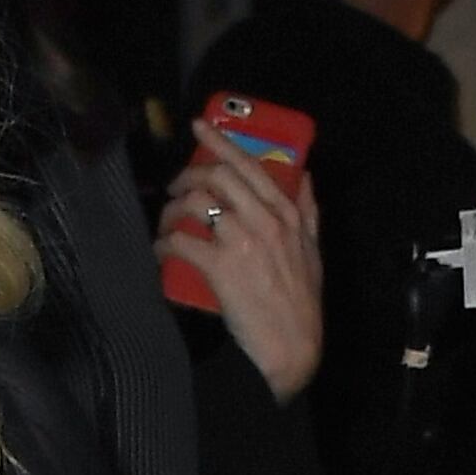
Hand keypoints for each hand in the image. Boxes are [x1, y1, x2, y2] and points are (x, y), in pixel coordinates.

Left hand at [159, 116, 322, 404]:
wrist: (291, 347)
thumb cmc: (301, 303)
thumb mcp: (314, 250)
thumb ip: (309, 210)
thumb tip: (306, 175)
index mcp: (287, 213)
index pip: (250, 165)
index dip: (220, 142)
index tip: (199, 127)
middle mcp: (265, 220)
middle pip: (217, 177)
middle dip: (188, 176)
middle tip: (176, 188)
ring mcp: (242, 242)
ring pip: (196, 204)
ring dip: (172, 210)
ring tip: (166, 223)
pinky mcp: (220, 267)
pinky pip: (180, 243)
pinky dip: (163, 245)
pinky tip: (161, 253)